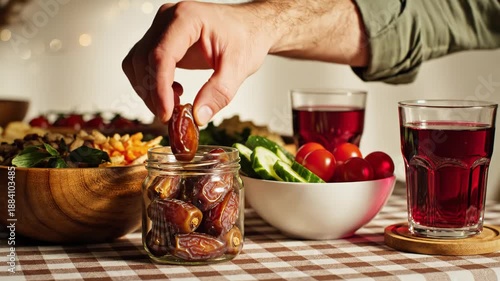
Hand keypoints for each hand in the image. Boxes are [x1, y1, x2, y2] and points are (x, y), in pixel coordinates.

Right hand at [122, 1, 273, 125]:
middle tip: (170, 116)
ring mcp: (162, 28)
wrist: (251, 28)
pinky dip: (152, 83)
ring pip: (137, 62)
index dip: (160, 88)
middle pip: (143, 59)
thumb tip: (198, 117)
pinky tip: (174, 92)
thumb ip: (219, 93)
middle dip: (153, 93)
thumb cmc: (247, 38)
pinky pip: (144, 63)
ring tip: (175, 105)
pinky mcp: (162, 40)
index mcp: (187, 18)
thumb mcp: (239, 67)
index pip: (161, 55)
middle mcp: (168, 19)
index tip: (166, 114)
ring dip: (149, 90)